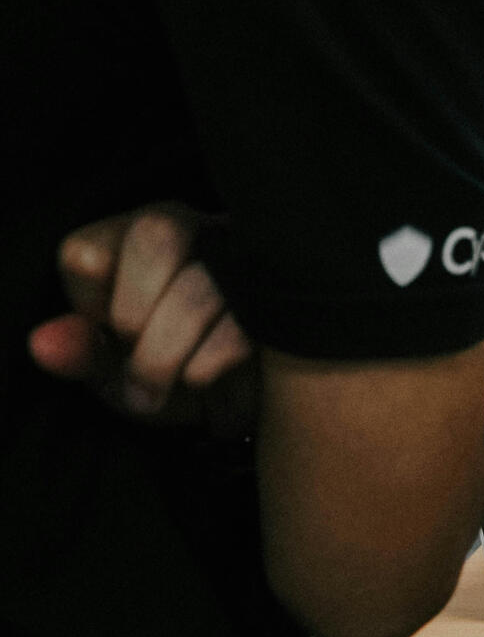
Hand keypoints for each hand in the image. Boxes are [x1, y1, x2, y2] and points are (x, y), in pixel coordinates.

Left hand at [27, 203, 257, 435]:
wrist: (255, 407)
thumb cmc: (177, 376)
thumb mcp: (121, 373)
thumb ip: (84, 354)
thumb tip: (43, 343)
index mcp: (135, 240)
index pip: (92, 250)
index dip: (92, 307)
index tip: (110, 342)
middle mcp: (196, 229)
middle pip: (157, 235)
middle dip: (138, 318)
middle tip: (139, 371)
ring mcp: (250, 252)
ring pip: (200, 284)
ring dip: (170, 355)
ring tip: (173, 389)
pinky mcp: (286, 291)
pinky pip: (243, 323)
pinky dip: (213, 366)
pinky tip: (215, 385)